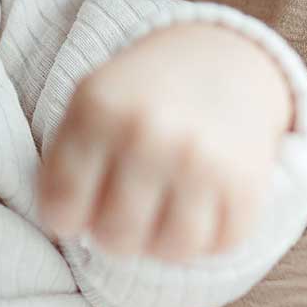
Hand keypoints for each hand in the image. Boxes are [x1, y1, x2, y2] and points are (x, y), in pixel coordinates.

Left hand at [37, 24, 292, 260]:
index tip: (77, 208)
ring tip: (158, 213)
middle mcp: (149, 135)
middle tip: (123, 209)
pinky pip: (217, 246)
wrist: (221, 56)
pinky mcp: (246, 185)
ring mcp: (201, 162)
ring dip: (161, 242)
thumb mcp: (90, 102)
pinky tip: (197, 206)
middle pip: (115, 238)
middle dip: (113, 233)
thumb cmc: (142, 94)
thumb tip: (63, 228)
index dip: (64, 218)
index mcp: (99, 111)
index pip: (61, 207)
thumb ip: (63, 162)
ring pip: (169, 251)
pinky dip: (206, 238)